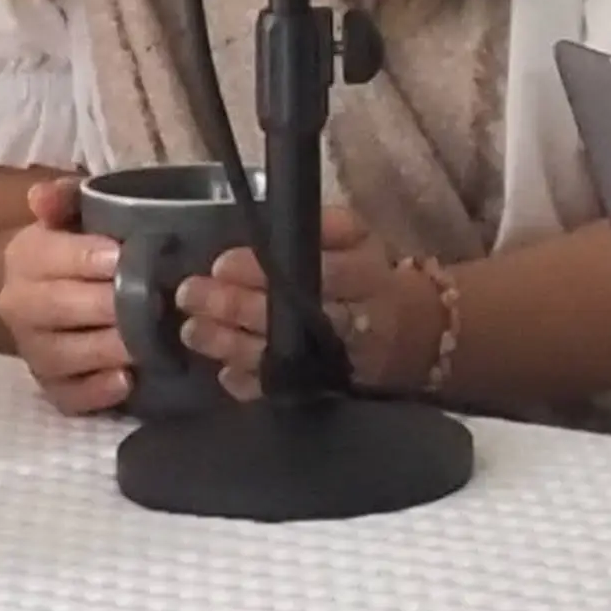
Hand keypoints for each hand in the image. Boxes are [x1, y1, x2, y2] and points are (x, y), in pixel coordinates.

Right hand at [0, 177, 130, 415]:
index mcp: (23, 257)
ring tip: (148, 342)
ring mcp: (32, 349)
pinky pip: (67, 397)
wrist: (63, 291)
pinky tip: (127, 380)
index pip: (49, 256)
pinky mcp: (50, 386)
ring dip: (106, 349)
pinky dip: (96, 393)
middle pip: (57, 307)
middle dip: (106, 304)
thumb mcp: (77, 215)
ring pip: (62, 355)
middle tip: (151, 301)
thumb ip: (65, 197)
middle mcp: (17, 305)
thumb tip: (39, 197)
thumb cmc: (83, 249)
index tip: (124, 255)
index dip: (85, 257)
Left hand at [176, 206, 401, 399]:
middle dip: (236, 308)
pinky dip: (254, 385)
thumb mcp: (361, 241)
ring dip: (232, 345)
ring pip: (283, 358)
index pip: (317, 272)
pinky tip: (225, 372)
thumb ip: (327, 226)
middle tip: (190, 295)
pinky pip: (288, 393)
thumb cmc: (371, 278)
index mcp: (368, 278)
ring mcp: (342, 365)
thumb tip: (276, 217)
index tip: (220, 264)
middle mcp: (357, 324)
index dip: (265, 271)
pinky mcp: (331, 392)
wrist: (420, 337)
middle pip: (292, 319)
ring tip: (193, 330)